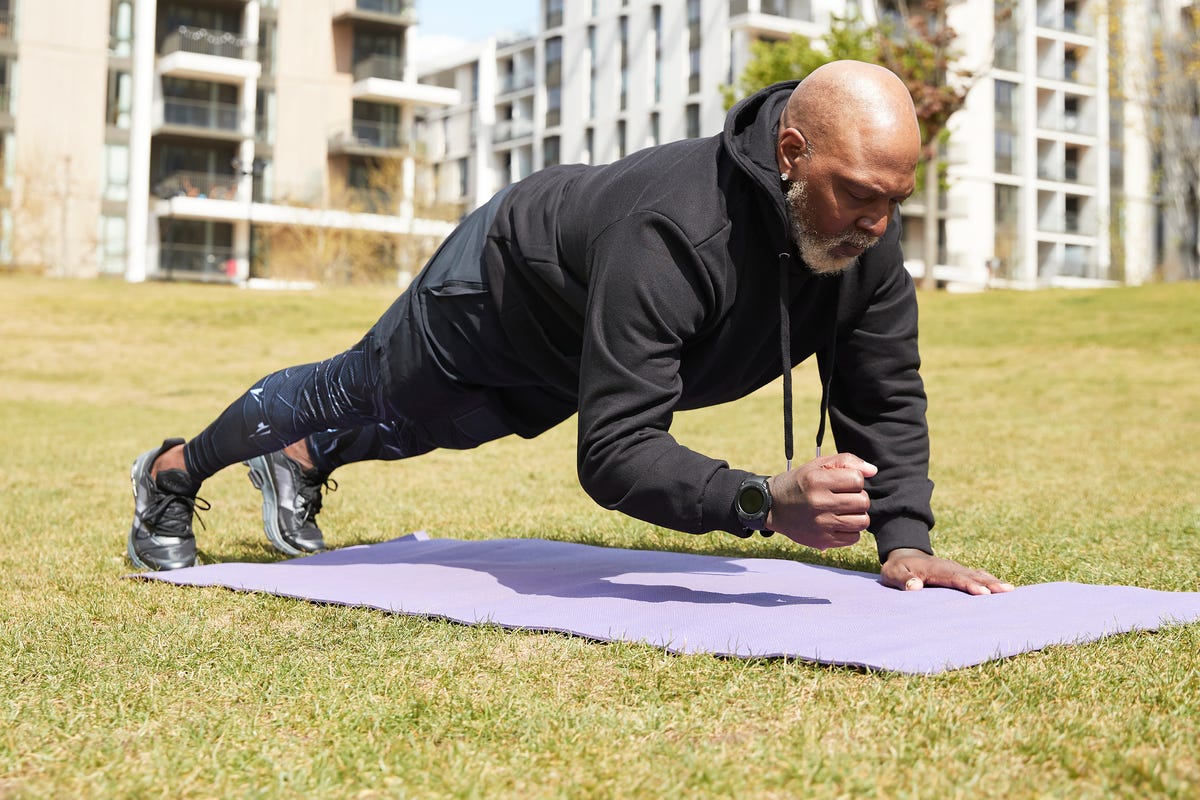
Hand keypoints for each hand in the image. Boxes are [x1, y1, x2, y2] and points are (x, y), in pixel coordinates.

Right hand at [766, 453, 877, 550]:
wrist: (773, 507)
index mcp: (816, 480)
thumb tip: (873, 471)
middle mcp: (818, 502)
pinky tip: (839, 523)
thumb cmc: (800, 483)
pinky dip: (851, 530)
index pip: (857, 479)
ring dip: (857, 515)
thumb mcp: (817, 465)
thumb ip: (846, 461)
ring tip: (844, 511)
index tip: (843, 483)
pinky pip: (854, 537)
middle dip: (858, 497)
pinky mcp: (822, 540)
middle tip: (844, 497)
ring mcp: (820, 524)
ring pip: (862, 521)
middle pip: (863, 501)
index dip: (855, 480)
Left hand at [881, 548, 1015, 594]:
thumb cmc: (897, 568)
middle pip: (971, 575)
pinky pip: (977, 575)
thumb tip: (915, 587)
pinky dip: (990, 580)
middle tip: (1006, 591)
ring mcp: (955, 568)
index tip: (983, 593)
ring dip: (993, 581)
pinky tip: (1002, 588)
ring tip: (1010, 590)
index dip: (968, 585)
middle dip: (988, 583)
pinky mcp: (959, 572)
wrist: (903, 556)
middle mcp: (948, 566)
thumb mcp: (892, 574)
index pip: (954, 577)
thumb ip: (902, 580)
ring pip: (977, 574)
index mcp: (934, 568)